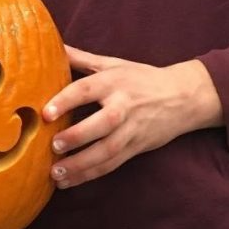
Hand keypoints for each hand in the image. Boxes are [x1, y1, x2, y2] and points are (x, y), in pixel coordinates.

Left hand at [44, 46, 222, 188]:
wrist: (183, 98)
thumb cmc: (141, 78)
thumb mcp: (113, 64)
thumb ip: (81, 58)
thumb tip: (54, 46)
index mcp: (114, 82)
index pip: (87, 90)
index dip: (66, 100)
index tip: (46, 113)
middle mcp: (124, 106)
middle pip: (102, 123)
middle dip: (78, 136)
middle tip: (54, 145)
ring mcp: (132, 130)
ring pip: (107, 150)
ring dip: (81, 164)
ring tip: (56, 173)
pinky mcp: (136, 148)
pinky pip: (112, 164)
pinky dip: (90, 174)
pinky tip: (69, 181)